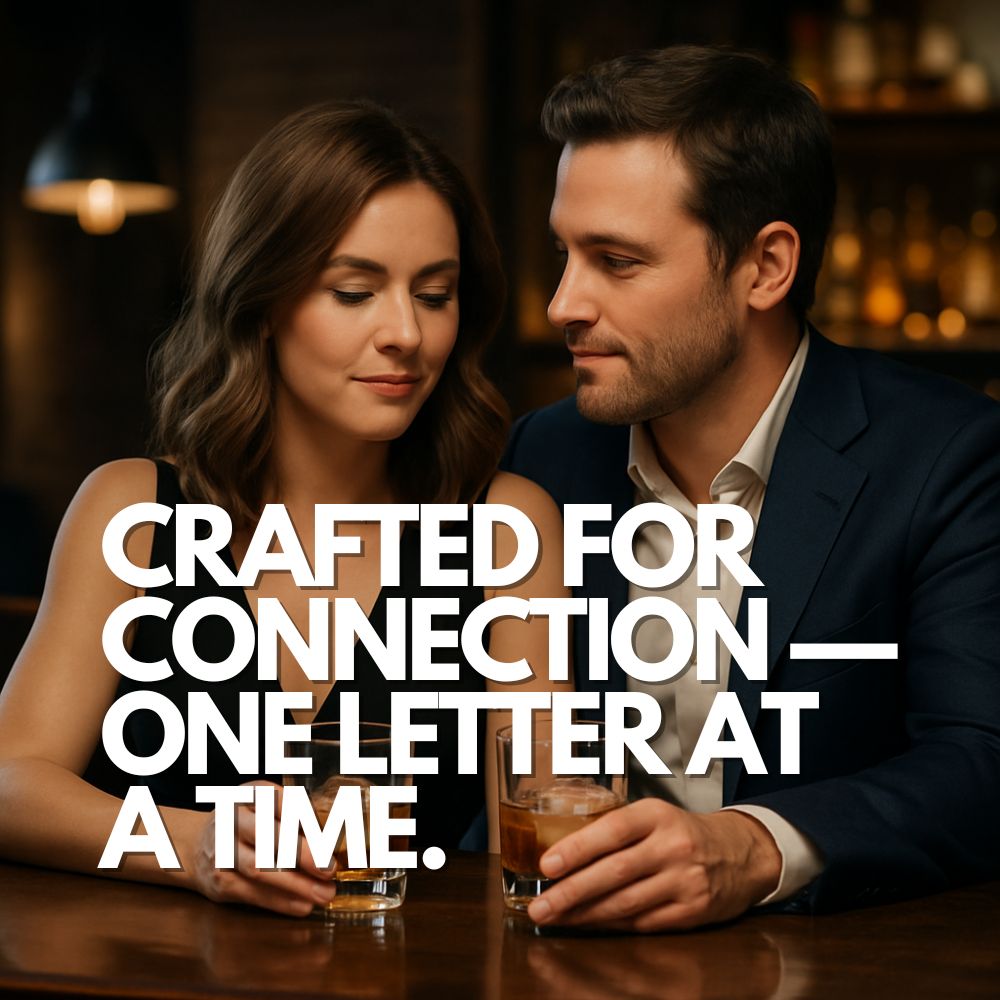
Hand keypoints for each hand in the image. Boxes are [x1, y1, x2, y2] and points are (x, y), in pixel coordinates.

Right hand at [186, 781, 336, 916]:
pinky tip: (303, 905)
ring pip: (259, 869)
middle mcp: (231, 820)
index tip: (328, 836)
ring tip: (324, 893)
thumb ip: (295, 815)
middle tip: (329, 868)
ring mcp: (222, 852)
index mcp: (248, 794)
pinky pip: (252, 894)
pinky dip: (280, 902)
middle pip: (266, 837)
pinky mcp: (220, 883)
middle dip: (301, 854)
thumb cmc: (247, 823)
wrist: (198, 846)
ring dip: (296, 885)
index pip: (278, 801)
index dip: (304, 818)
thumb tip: (332, 839)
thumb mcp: (266, 806)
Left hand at [526, 799, 781, 931]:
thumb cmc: (682, 832)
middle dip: (572, 892)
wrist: (740, 853)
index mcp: (657, 815)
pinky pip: (643, 922)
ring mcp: (685, 881)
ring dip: (585, 914)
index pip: (612, 830)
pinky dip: (612, 925)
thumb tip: (563, 854)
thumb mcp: (654, 816)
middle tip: (540, 906)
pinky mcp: (692, 912)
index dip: (578, 849)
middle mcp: (672, 846)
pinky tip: (589, 924)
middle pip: (615, 872)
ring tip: (556, 918)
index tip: (547, 866)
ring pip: (626, 903)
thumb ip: (616, 830)